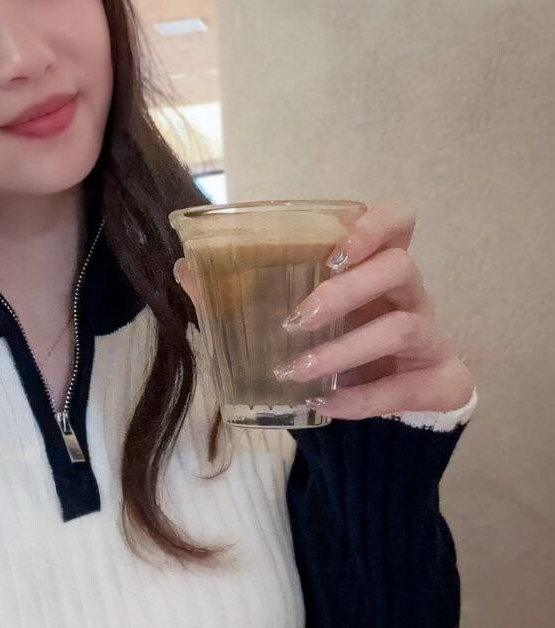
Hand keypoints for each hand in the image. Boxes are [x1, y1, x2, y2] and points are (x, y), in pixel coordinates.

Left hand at [174, 204, 474, 420]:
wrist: (396, 404)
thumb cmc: (344, 344)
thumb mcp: (302, 316)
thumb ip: (249, 292)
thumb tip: (186, 268)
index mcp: (378, 268)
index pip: (398, 222)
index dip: (374, 226)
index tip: (336, 249)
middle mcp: (411, 296)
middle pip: (400, 267)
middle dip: (345, 291)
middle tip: (296, 318)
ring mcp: (431, 338)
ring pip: (403, 327)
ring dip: (346, 349)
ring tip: (298, 371)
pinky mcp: (440, 381)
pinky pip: (406, 386)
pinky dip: (363, 398)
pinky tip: (327, 406)